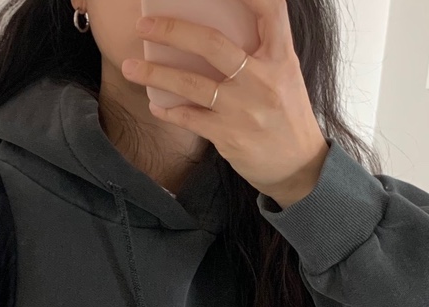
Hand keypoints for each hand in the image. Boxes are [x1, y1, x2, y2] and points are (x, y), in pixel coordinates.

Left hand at [123, 0, 330, 206]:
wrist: (299, 168)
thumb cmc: (288, 117)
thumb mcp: (285, 76)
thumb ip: (260, 53)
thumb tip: (215, 33)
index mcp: (280, 57)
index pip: (269, 10)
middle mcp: (262, 79)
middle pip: (211, 43)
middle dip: (171, 31)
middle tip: (143, 26)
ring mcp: (243, 109)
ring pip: (190, 83)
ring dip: (154, 73)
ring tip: (129, 67)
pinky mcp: (229, 136)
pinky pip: (189, 118)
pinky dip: (168, 110)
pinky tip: (155, 104)